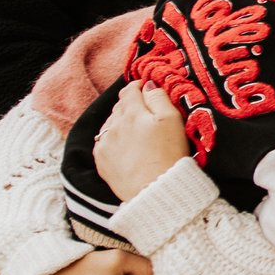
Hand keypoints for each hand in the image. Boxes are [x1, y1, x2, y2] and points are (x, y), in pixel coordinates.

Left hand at [93, 81, 190, 200]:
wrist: (154, 189)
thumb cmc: (169, 154)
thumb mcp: (173, 120)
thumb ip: (159, 97)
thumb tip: (147, 84)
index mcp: (132, 112)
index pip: (130, 90)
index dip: (140, 86)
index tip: (148, 89)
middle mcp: (114, 124)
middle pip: (120, 106)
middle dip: (131, 104)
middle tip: (146, 112)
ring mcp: (105, 142)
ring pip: (111, 123)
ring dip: (121, 122)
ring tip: (137, 132)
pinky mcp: (101, 160)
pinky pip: (104, 141)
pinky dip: (113, 139)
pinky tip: (126, 146)